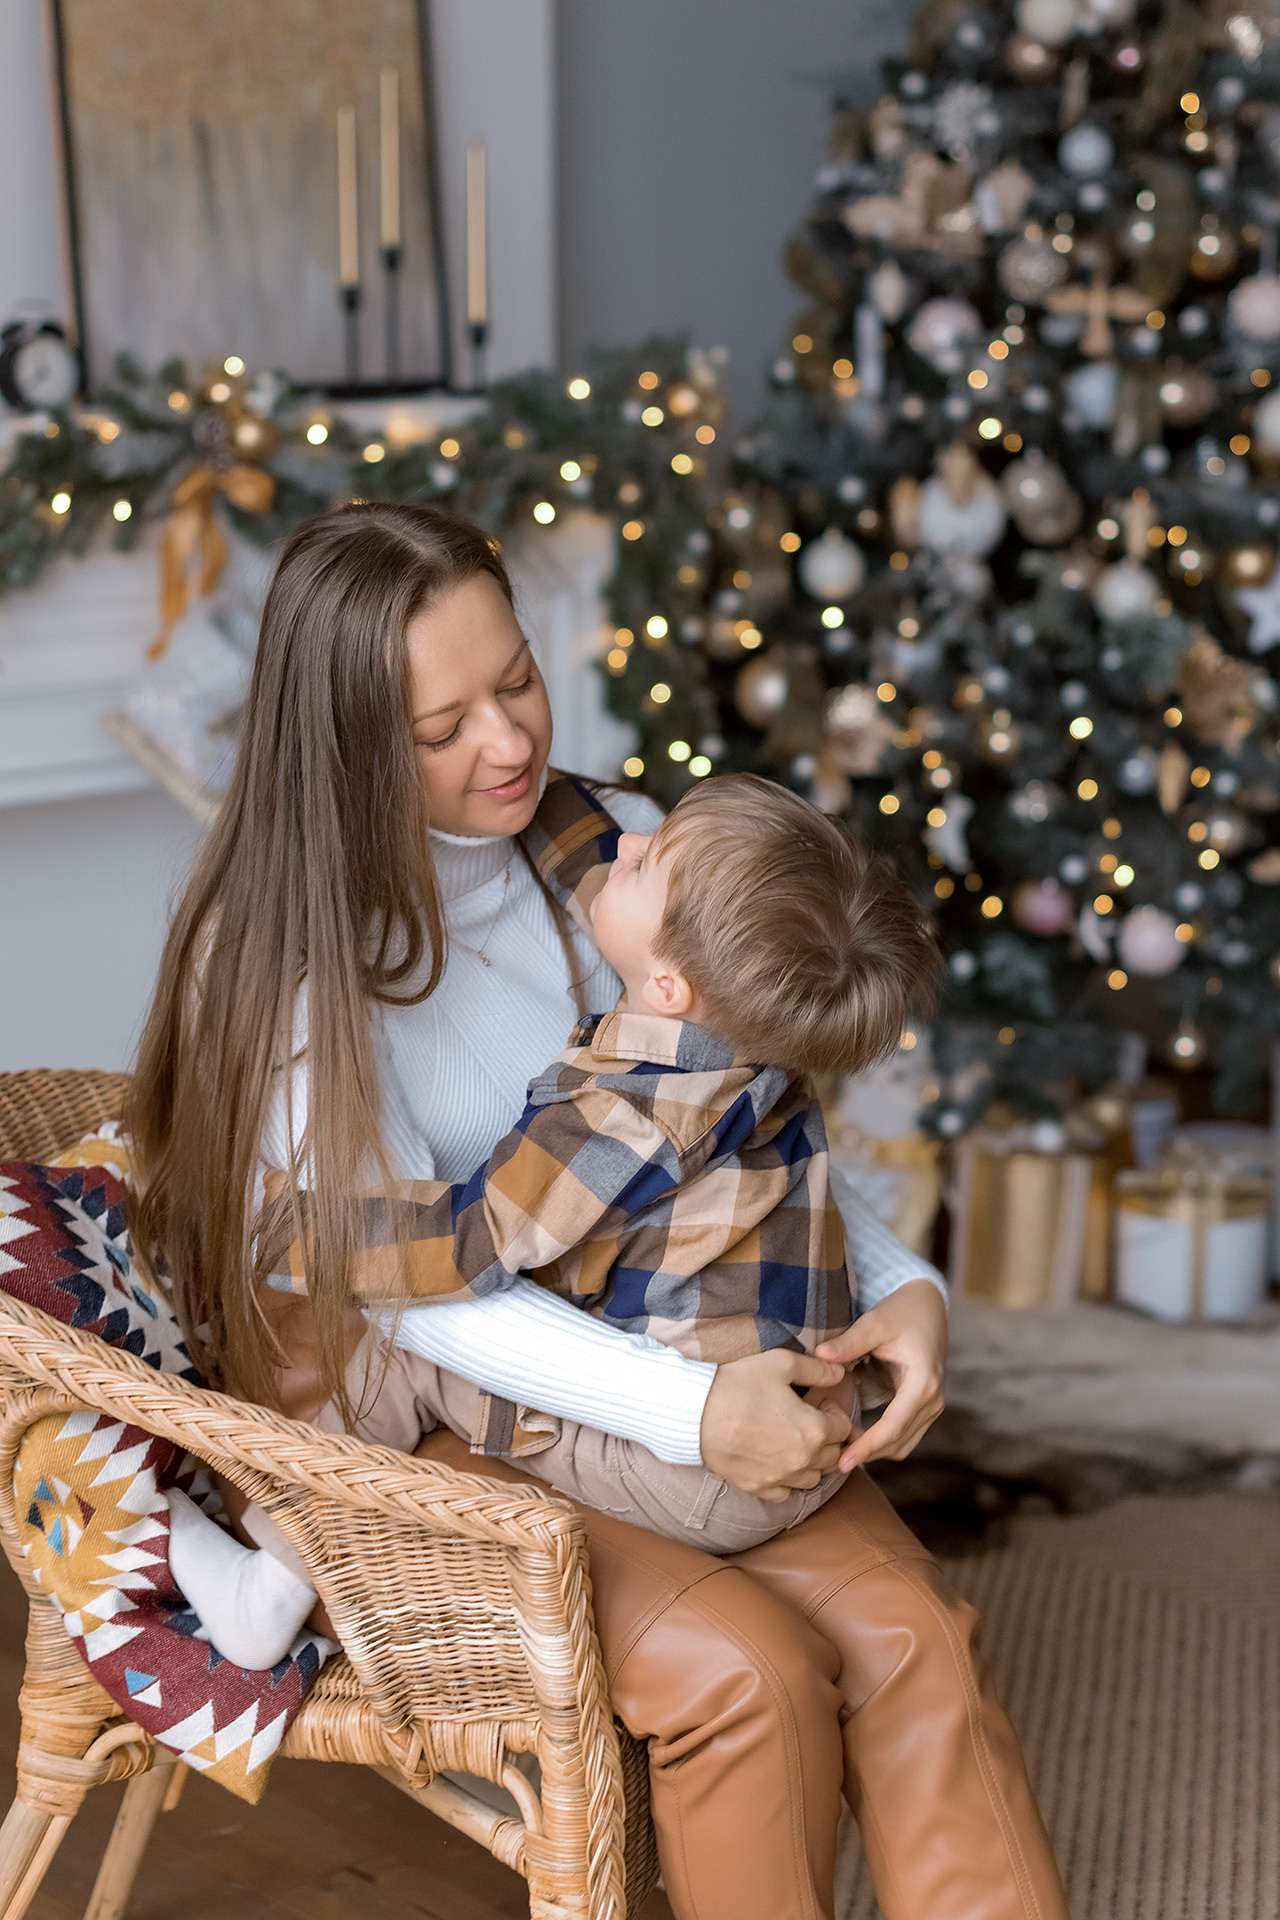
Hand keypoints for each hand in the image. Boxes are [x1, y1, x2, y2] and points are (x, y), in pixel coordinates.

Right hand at [700, 1349, 848, 1499]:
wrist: (695, 1410)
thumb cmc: (738, 1383)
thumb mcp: (780, 1364)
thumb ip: (816, 1370)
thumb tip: (838, 1373)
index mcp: (814, 1430)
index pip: (844, 1428)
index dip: (835, 1412)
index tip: (820, 1403)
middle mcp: (802, 1460)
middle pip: (832, 1455)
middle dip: (827, 1437)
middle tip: (809, 1419)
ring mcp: (780, 1478)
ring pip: (813, 1477)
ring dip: (812, 1461)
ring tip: (795, 1440)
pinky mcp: (758, 1487)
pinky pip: (786, 1492)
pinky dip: (788, 1480)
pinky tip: (777, 1460)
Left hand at [815, 1279, 947, 1471]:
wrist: (928, 1306)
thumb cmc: (902, 1312)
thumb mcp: (875, 1322)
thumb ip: (850, 1342)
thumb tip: (821, 1356)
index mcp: (924, 1382)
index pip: (894, 1426)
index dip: (868, 1446)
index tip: (843, 1461)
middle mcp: (933, 1400)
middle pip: (898, 1442)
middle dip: (866, 1454)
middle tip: (828, 1463)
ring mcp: (931, 1406)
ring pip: (902, 1444)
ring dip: (873, 1451)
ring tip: (837, 1453)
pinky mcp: (923, 1407)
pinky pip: (903, 1435)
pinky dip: (881, 1442)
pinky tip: (853, 1440)